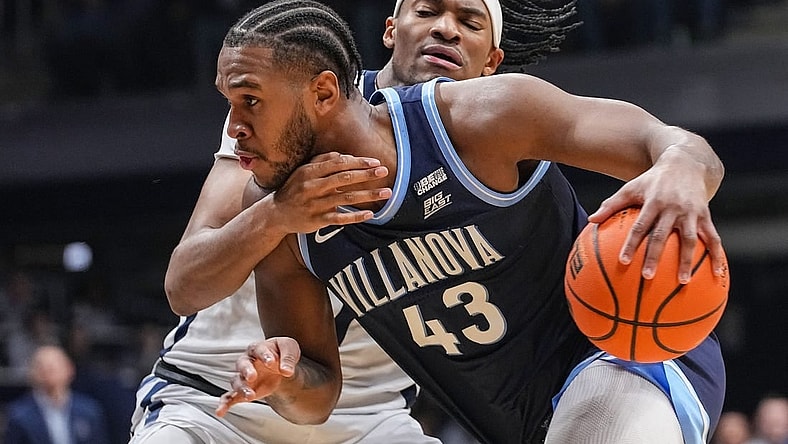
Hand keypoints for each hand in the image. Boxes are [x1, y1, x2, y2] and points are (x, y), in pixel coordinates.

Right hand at [215, 337, 300, 416]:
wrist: (280, 365)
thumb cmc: (281, 353)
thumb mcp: (289, 347)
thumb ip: (288, 357)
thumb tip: (287, 370)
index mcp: (258, 348)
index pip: (259, 350)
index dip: (264, 355)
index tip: (271, 361)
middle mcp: (248, 362)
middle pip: (242, 364)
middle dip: (246, 371)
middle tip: (252, 376)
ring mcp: (244, 377)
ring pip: (237, 381)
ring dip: (241, 389)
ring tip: (250, 396)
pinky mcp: (243, 390)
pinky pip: (230, 397)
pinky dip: (224, 404)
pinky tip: (221, 411)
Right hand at [247, 152, 391, 234]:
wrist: (275, 213)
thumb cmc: (294, 189)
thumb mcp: (303, 171)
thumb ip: (322, 161)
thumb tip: (344, 156)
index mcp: (310, 172)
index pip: (338, 163)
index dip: (358, 162)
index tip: (375, 162)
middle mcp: (312, 186)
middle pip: (344, 179)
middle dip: (366, 174)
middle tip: (384, 172)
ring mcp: (315, 204)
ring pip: (346, 198)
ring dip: (368, 195)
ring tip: (386, 193)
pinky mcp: (317, 220)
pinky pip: (340, 218)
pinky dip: (355, 216)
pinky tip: (370, 214)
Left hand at [588, 161, 724, 283]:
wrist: (686, 162)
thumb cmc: (652, 180)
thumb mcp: (631, 187)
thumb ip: (611, 205)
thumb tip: (591, 220)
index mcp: (653, 202)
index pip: (640, 226)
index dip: (631, 244)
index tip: (623, 262)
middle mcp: (673, 208)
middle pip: (662, 236)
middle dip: (655, 257)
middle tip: (647, 277)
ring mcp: (691, 213)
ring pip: (691, 240)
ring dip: (687, 261)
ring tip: (683, 282)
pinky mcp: (706, 215)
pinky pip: (713, 238)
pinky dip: (717, 255)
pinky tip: (716, 273)